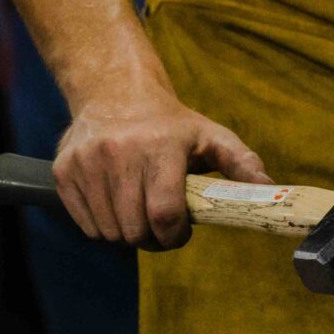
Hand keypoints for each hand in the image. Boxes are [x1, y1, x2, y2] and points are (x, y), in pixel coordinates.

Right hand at [54, 89, 269, 247]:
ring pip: (109, 232)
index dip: (175, 236)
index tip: (180, 233)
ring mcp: (87, 163)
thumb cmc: (171, 124)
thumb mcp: (210, 136)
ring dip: (128, 234)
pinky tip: (117, 206)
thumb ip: (242, 163)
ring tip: (140, 213)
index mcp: (160, 146)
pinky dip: (103, 227)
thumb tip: (269, 188)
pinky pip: (86, 225)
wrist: (114, 94)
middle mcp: (119, 153)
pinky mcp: (64, 173)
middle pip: (135, 230)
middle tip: (162, 227)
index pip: (165, 214)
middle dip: (153, 239)